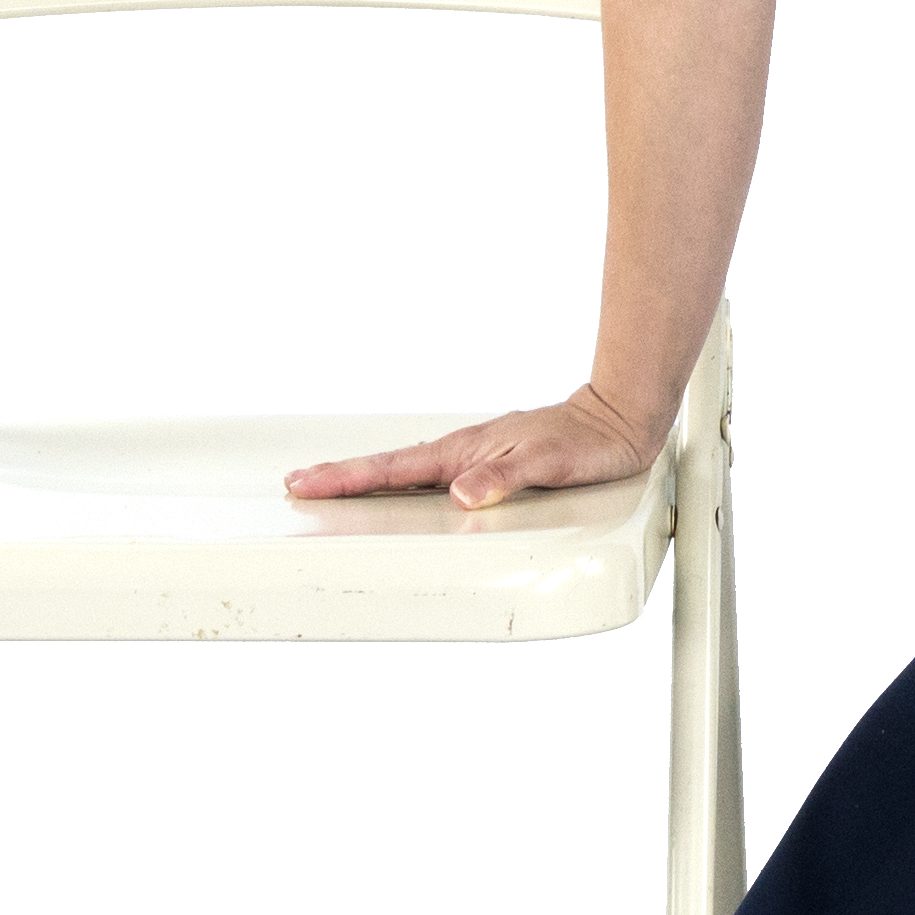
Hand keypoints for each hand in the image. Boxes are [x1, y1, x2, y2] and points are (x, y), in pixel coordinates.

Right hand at [282, 387, 666, 511]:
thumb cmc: (583, 442)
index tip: (307, 484)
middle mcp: (461, 453)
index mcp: (463, 452)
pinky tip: (402, 491)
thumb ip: (504, 478)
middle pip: (388, 467)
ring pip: (407, 470)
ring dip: (367, 478)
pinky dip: (403, 480)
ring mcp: (472, 456)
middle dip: (341, 477)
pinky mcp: (487, 462)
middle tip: (300, 485)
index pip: (392, 469)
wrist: (614, 419)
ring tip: (335, 488)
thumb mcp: (545, 465)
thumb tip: (461, 495)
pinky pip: (432, 475)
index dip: (347, 479)